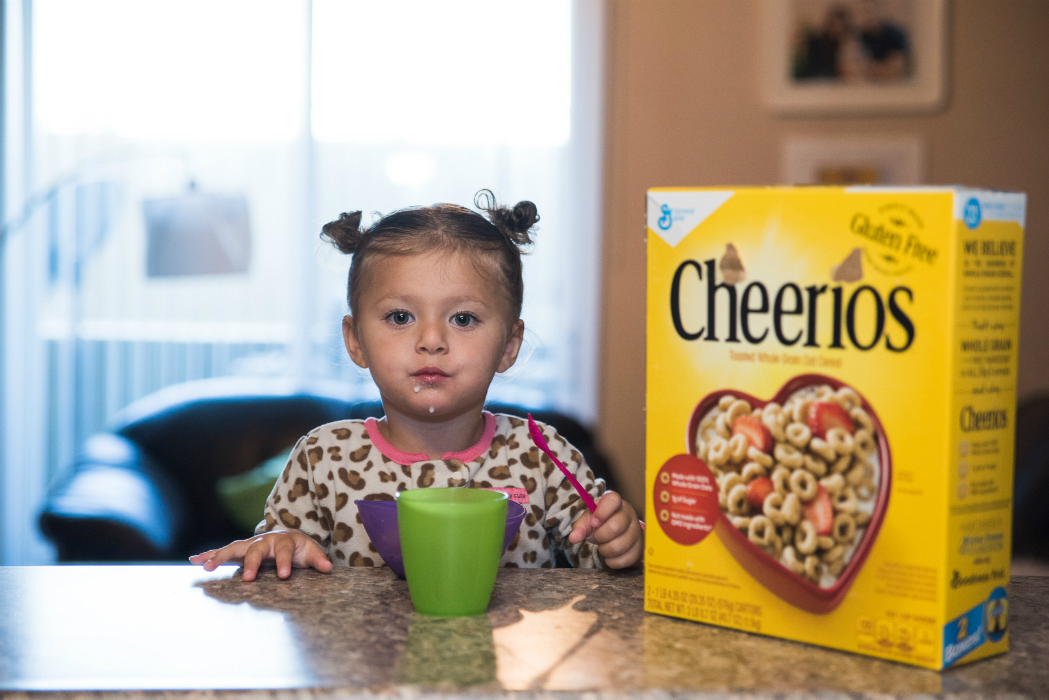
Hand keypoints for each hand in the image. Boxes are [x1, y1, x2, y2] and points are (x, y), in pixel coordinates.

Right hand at [189, 530, 332, 580]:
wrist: (286, 537)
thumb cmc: (298, 548)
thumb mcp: (310, 552)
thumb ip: (318, 559)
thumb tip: (328, 568)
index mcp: (282, 541)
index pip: (283, 551)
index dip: (284, 563)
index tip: (284, 575)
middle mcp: (263, 540)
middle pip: (255, 550)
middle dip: (251, 563)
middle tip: (247, 578)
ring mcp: (249, 545)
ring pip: (233, 549)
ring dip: (219, 557)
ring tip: (205, 566)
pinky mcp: (239, 550)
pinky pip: (222, 553)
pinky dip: (207, 555)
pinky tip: (193, 561)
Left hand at [568, 491, 643, 568]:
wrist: (617, 533)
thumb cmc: (601, 522)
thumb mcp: (589, 520)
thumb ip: (581, 527)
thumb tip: (573, 538)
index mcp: (615, 501)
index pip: (613, 500)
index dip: (602, 512)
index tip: (594, 522)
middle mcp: (629, 513)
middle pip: (616, 526)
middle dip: (600, 536)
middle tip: (595, 537)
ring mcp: (637, 531)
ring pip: (620, 545)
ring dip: (605, 550)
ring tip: (602, 546)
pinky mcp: (640, 548)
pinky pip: (626, 559)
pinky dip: (613, 561)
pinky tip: (610, 555)